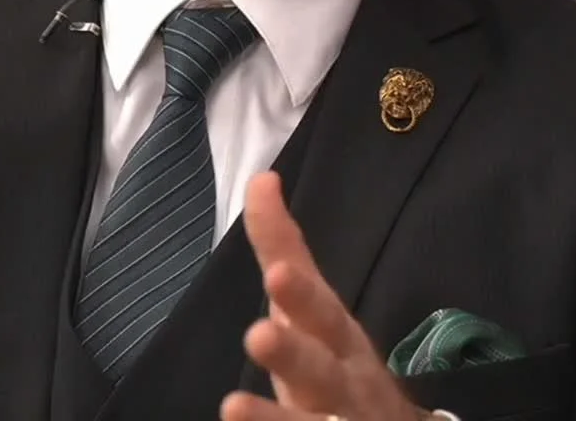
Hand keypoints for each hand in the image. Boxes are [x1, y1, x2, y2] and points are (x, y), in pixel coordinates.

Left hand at [219, 171, 422, 420]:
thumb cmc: (337, 356)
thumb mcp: (313, 303)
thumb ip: (283, 245)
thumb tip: (262, 179)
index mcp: (337, 336)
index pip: (320, 307)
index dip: (300, 293)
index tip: (276, 276)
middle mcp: (343, 381)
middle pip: (321, 368)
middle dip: (293, 354)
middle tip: (259, 336)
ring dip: (276, 420)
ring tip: (232, 409)